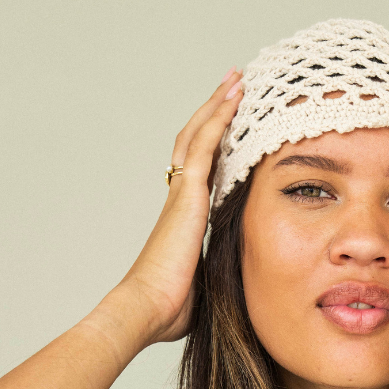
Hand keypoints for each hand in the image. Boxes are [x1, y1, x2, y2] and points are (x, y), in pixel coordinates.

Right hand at [116, 68, 243, 343]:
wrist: (147, 309)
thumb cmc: (171, 308)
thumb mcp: (205, 285)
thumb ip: (219, 274)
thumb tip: (241, 287)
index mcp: (184, 217)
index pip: (202, 170)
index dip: (215, 144)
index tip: (232, 126)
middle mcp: (180, 198)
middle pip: (196, 142)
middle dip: (215, 113)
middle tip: (234, 86)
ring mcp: (182, 193)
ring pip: (199, 135)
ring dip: (219, 105)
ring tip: (238, 79)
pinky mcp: (187, 194)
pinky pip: (205, 144)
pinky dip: (220, 116)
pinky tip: (236, 95)